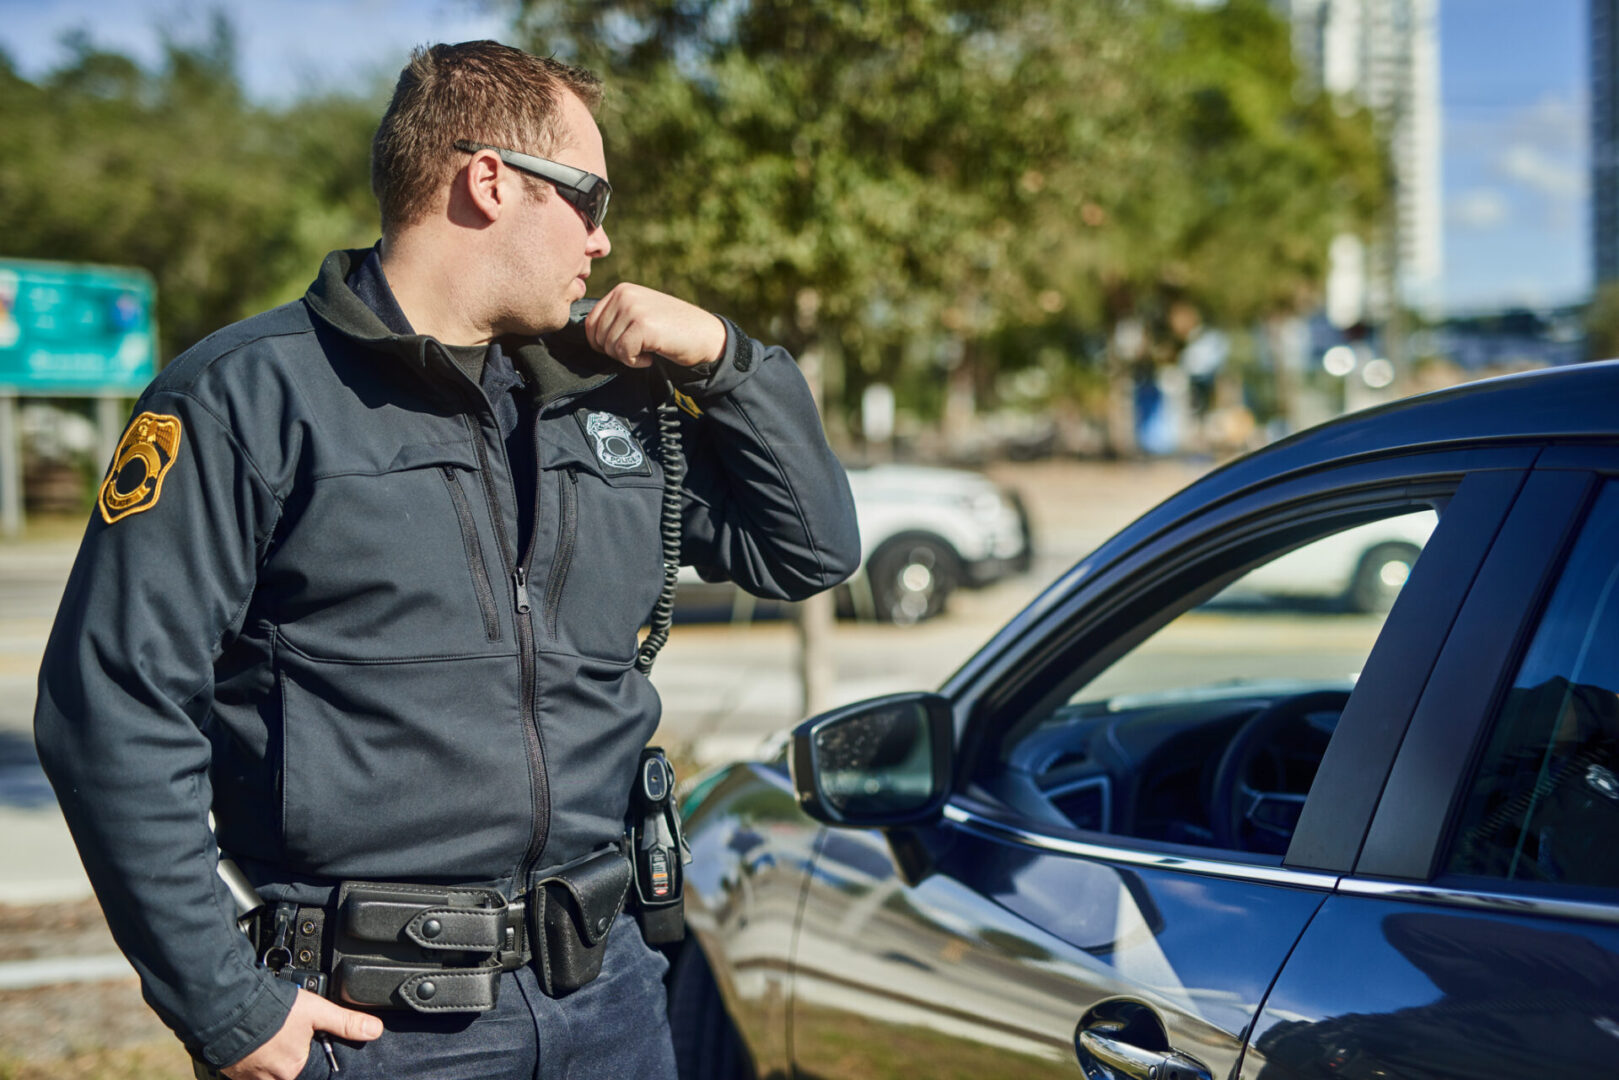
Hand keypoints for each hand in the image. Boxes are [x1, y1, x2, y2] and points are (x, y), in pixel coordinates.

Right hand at [222, 988, 381, 1079]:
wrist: (226, 1007)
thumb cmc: (271, 1011)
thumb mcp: (316, 1011)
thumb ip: (346, 1023)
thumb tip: (375, 1031)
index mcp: (292, 1069)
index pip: (306, 1068)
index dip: (305, 1055)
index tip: (299, 1043)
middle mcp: (270, 1078)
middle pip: (285, 1070)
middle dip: (286, 1054)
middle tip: (283, 1034)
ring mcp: (247, 1076)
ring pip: (264, 1070)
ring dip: (267, 1056)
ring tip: (268, 1036)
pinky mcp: (229, 1070)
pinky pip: (245, 1069)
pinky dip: (250, 1058)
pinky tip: (251, 1041)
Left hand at [585, 283, 726, 369]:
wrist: (705, 336)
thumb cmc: (672, 331)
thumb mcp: (640, 315)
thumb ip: (616, 318)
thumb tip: (590, 337)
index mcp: (621, 290)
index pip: (590, 323)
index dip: (602, 343)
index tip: (625, 347)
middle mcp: (624, 294)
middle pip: (597, 337)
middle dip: (615, 352)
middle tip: (639, 350)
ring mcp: (633, 308)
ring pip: (609, 346)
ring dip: (627, 357)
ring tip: (648, 350)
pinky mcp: (642, 325)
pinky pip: (623, 353)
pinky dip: (636, 362)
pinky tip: (652, 355)